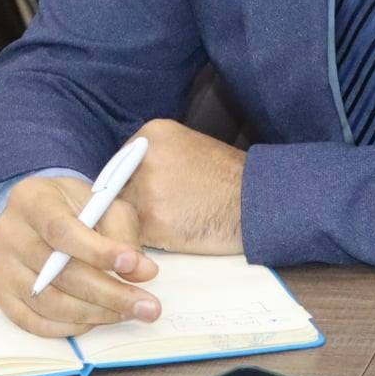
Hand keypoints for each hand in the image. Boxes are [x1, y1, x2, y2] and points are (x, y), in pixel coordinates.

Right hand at [0, 175, 161, 337]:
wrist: (41, 216)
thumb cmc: (76, 209)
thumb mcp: (104, 205)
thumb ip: (124, 234)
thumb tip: (143, 272)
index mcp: (32, 199)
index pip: (62, 230)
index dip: (98, 251)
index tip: (134, 265)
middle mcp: (9, 232)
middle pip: (58, 273)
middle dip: (108, 293)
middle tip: (146, 307)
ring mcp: (1, 266)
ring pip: (48, 303)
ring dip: (94, 314)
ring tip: (127, 313)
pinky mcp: (2, 294)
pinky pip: (34, 322)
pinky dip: (69, 327)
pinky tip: (96, 320)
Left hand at [120, 118, 245, 253]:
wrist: (258, 200)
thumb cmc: (228, 178)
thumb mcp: (188, 147)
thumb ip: (154, 157)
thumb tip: (125, 179)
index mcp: (151, 134)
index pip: (119, 165)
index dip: (129, 186)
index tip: (139, 198)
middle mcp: (143, 158)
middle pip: (116, 188)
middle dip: (130, 205)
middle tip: (156, 215)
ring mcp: (147, 190)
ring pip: (123, 214)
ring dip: (139, 224)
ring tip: (171, 223)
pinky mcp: (154, 220)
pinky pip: (136, 235)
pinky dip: (150, 240)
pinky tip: (176, 234)